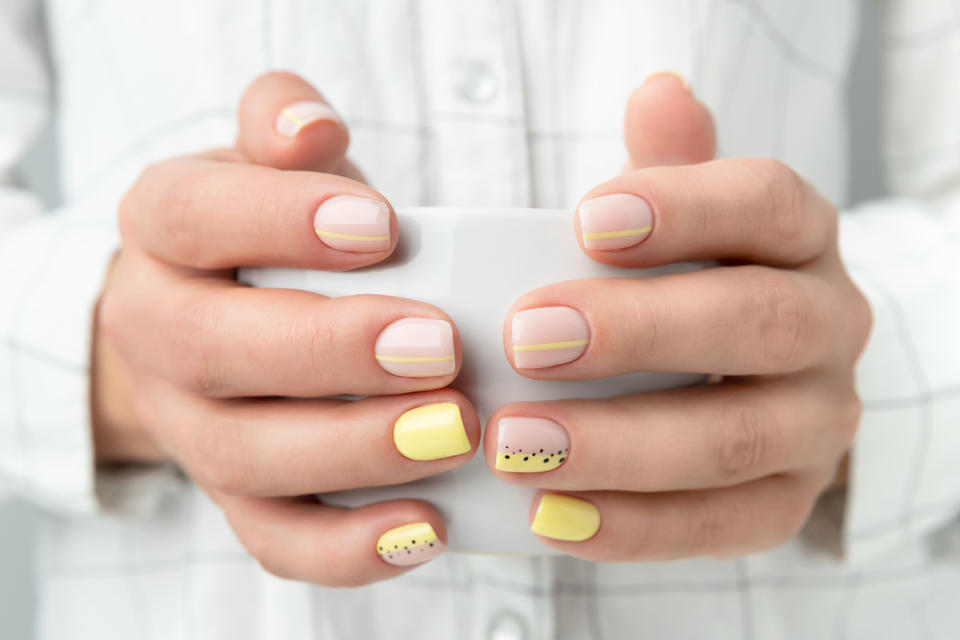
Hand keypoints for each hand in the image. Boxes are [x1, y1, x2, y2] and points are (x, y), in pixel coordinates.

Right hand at [93, 72, 478, 583]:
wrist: (227, 313)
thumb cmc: (276, 230)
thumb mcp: (276, 163)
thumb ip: (286, 126)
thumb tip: (310, 131)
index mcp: (163, 231)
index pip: (195, 218)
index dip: (280, 222)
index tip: (384, 228)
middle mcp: (158, 332)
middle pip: (212, 351)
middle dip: (330, 351)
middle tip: (440, 347)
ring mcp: (191, 426)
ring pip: (245, 457)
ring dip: (354, 451)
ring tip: (455, 431)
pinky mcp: (235, 497)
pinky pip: (274, 539)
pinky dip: (349, 548)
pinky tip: (430, 525)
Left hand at [485, 74, 871, 558]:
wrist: (754, 380)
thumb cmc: (693, 282)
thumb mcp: (687, 218)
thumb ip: (671, 167)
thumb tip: (659, 91)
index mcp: (800, 241)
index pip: (765, 205)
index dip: (683, 208)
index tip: (583, 219)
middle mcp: (828, 327)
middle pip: (755, 323)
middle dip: (639, 332)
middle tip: (528, 338)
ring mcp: (817, 425)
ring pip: (734, 438)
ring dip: (619, 445)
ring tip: (514, 443)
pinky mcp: (786, 504)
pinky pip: (719, 527)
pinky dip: (631, 526)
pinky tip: (548, 515)